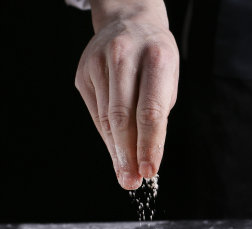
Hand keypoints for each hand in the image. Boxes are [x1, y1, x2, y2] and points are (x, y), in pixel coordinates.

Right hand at [75, 0, 178, 188]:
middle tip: (132, 182)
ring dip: (116, 151)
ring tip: (125, 175)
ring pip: (106, 118)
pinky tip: (116, 152)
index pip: (151, 112)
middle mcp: (124, 58)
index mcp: (156, 59)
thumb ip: (157, 115)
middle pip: (123, 117)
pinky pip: (96, 113)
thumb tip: (144, 157)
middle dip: (128, 154)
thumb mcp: (168, 81)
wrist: (130, 22)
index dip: (150, 145)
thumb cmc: (157, 59)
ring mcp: (98, 64)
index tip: (150, 171)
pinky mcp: (83, 73)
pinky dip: (108, 136)